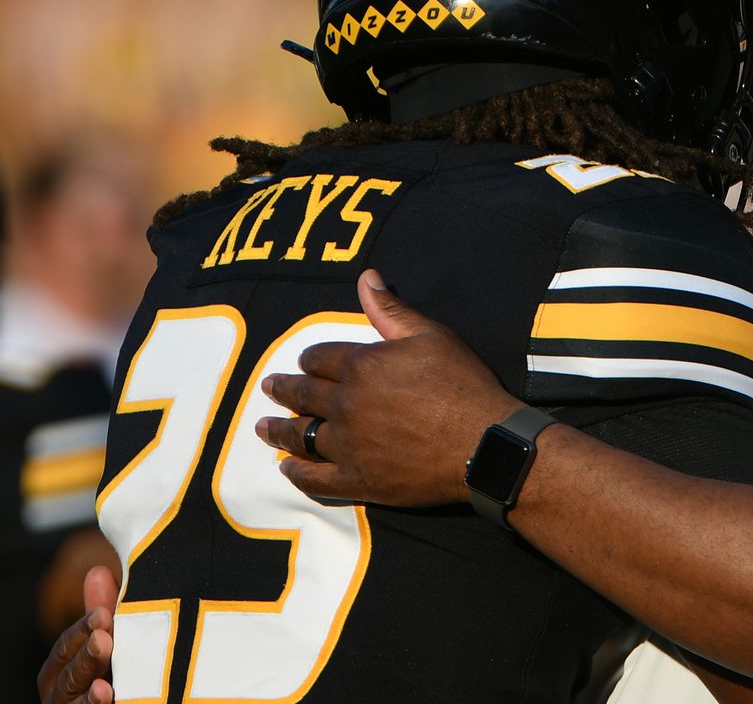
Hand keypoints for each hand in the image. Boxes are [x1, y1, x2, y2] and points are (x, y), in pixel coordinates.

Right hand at [37, 565, 117, 703]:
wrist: (145, 694)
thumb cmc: (122, 663)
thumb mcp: (114, 636)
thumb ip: (104, 609)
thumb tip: (97, 571)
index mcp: (62, 668)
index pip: (66, 647)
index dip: (82, 630)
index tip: (103, 614)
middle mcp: (62, 693)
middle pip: (68, 675)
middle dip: (86, 656)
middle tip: (104, 638)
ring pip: (75, 701)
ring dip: (90, 688)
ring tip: (104, 678)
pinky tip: (107, 695)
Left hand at [257, 269, 521, 504]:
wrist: (483, 445)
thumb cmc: (462, 385)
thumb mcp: (432, 336)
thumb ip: (391, 311)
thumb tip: (366, 278)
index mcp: (361, 366)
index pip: (319, 358)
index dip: (310, 359)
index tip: (305, 362)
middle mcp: (345, 405)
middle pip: (303, 395)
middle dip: (283, 390)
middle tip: (268, 388)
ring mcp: (347, 446)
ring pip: (301, 436)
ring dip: (279, 431)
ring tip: (263, 429)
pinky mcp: (357, 480)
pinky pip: (314, 479)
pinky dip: (297, 474)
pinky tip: (287, 469)